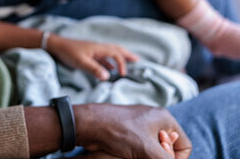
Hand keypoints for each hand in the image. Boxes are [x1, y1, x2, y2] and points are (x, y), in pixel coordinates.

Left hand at [46, 35, 137, 79]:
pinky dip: (109, 62)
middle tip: (137, 60)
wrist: (57, 45)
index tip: (122, 75)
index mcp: (99, 48)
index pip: (116, 54)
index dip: (122, 64)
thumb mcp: (81, 62)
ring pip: (110, 53)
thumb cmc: (69, 52)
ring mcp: (94, 51)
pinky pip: (103, 57)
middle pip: (116, 50)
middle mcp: (99, 48)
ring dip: (119, 58)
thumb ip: (94, 69)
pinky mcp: (89, 54)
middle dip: (127, 55)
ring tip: (127, 64)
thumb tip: (108, 77)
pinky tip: (110, 69)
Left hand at [74, 103, 191, 158]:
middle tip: (143, 155)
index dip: (176, 158)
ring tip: (133, 154)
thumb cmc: (117, 132)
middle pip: (169, 149)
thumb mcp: (148, 150)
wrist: (88, 125)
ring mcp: (140, 124)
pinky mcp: (128, 131)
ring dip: (147, 157)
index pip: (185, 146)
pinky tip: (126, 153)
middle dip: (159, 157)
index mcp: (164, 118)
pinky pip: (141, 148)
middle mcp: (154, 119)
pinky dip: (137, 154)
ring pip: (154, 150)